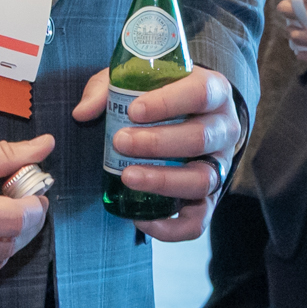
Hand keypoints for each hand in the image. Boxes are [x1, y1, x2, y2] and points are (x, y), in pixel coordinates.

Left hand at [73, 66, 242, 240]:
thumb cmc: (161, 95)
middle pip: (200, 138)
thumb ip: (108, 90)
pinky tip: (140, 219)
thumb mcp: (138, 80)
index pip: (200, 94)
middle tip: (120, 142)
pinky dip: (170, 227)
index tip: (133, 110)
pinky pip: (198, 221)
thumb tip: (82, 112)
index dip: (168, 103)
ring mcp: (219, 166)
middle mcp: (224, 129)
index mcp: (214, 91)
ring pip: (201, 180)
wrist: (190, 116)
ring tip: (127, 177)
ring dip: (162, 180)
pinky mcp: (209, 198)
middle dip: (157, 143)